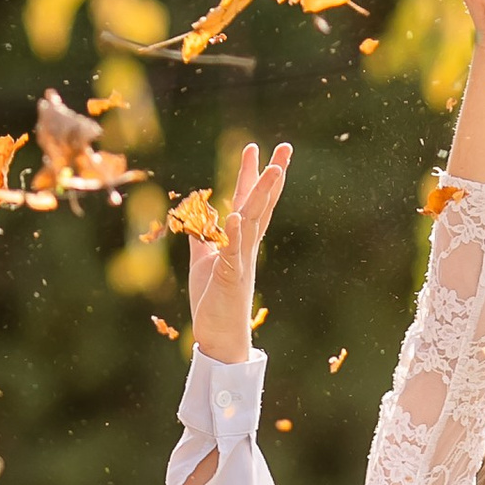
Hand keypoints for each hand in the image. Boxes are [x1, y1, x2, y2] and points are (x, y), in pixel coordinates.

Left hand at [186, 137, 291, 362]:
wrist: (220, 337)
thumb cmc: (214, 301)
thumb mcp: (203, 263)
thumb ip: (203, 240)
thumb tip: (199, 220)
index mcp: (240, 242)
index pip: (249, 202)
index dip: (252, 175)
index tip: (255, 149)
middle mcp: (246, 247)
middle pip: (261, 205)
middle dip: (272, 176)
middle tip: (286, 147)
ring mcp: (241, 261)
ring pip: (253, 222)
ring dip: (262, 196)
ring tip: (272, 169)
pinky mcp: (232, 278)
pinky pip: (233, 253)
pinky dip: (233, 234)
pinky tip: (234, 214)